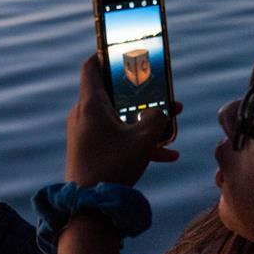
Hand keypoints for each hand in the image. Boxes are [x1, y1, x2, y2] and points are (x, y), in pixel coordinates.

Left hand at [65, 53, 181, 186]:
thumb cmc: (112, 166)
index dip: (106, 53)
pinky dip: (135, 141)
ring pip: (117, 117)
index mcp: (91, 103)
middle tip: (158, 86)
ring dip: (142, 118)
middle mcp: (83, 114)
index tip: (122, 49)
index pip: (92, 66)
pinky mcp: (88, 149)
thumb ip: (157, 118)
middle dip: (137, 90)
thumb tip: (162, 112)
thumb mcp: (143, 139)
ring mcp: (84, 132)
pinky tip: (167, 155)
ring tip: (170, 121)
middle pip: (110, 91)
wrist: (88, 205)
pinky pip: (114, 138)